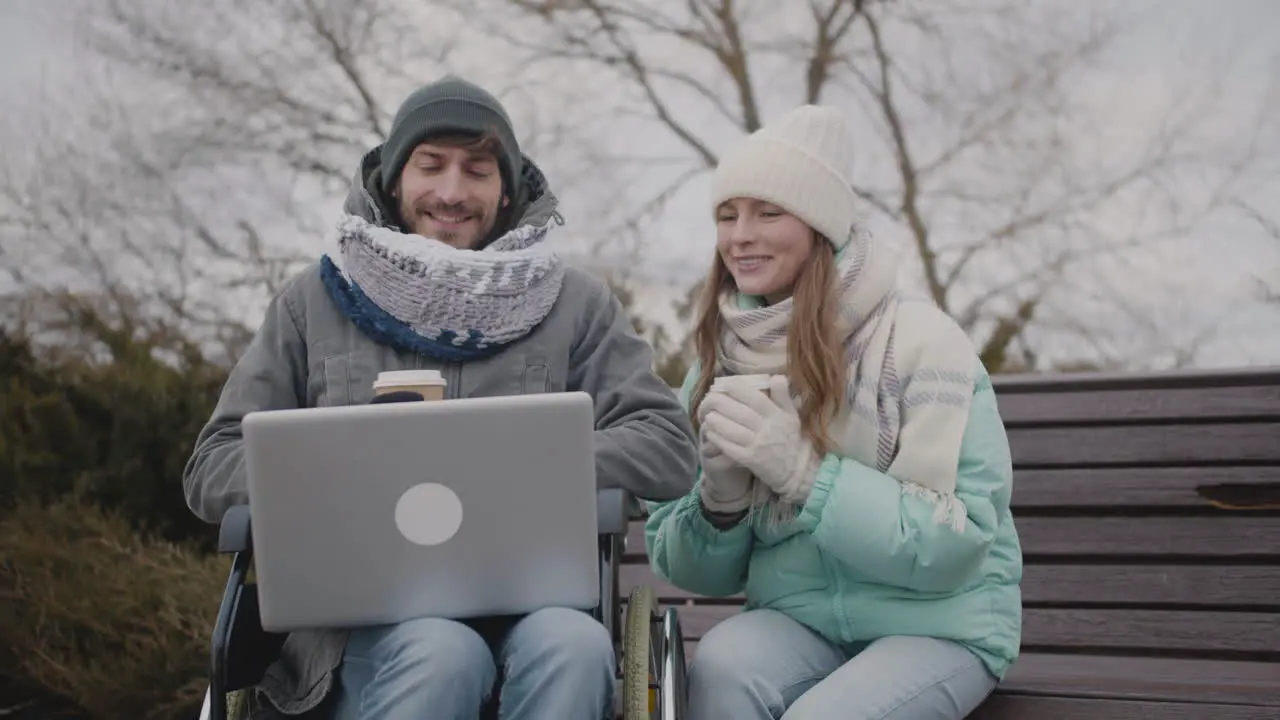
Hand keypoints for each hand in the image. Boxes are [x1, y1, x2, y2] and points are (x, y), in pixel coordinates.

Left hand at [701, 375, 819, 503]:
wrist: (796, 469)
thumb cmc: (790, 438)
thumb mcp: (791, 415)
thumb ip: (783, 396)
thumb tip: (777, 376)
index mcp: (777, 416)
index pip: (756, 399)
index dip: (738, 390)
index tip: (724, 384)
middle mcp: (768, 430)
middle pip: (741, 413)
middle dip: (722, 404)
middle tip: (710, 399)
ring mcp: (758, 446)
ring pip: (733, 431)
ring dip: (717, 422)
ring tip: (708, 415)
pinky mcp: (750, 460)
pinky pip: (731, 449)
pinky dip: (719, 439)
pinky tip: (710, 433)